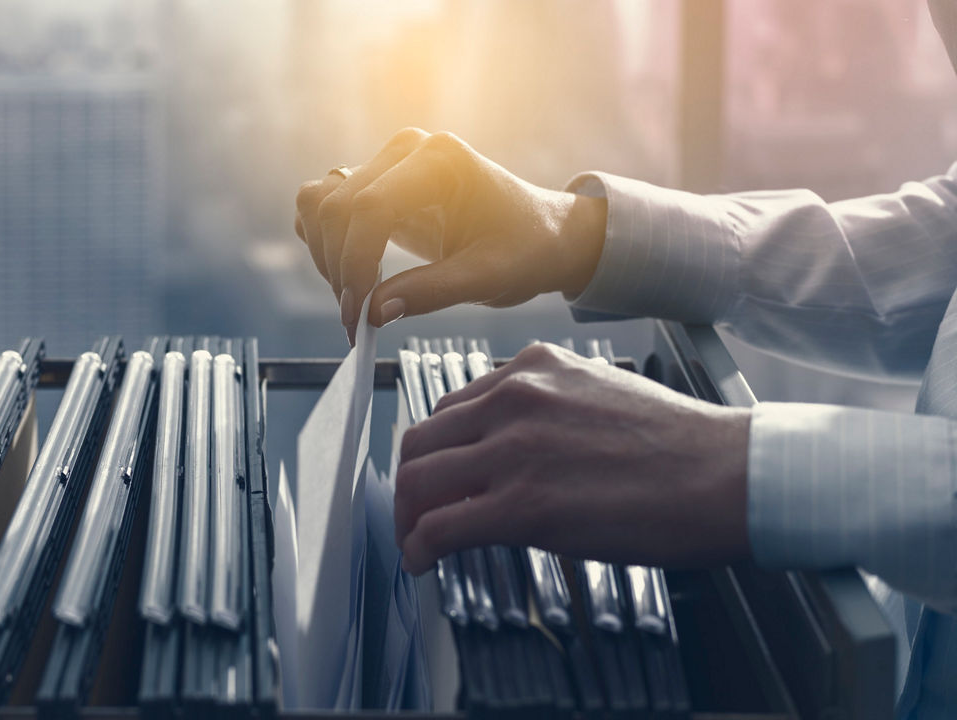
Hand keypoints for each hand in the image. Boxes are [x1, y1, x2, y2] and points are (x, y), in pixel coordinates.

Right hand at [294, 128, 606, 344]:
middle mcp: (407, 150)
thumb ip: (430, 292)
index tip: (358, 314)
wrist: (541, 234)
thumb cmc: (525, 249)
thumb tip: (373, 312)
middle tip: (356, 319)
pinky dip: (323, 245)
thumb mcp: (488, 278)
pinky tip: (351, 277)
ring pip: (319, 204)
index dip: (355, 263)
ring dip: (325, 256)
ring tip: (355, 300)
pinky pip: (321, 206)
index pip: (371, 206)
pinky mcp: (373, 183)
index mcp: (441, 159)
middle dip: (338, 269)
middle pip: (337, 206)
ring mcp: (386, 163)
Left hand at [394, 343, 751, 574]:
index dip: (438, 448)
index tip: (440, 474)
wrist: (727, 475)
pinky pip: (440, 527)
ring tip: (415, 540)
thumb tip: (517, 446)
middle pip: (423, 439)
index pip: (454, 407)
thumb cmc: (681, 445)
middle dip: (411, 481)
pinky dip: (419, 547)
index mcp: (533, 369)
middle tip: (415, 511)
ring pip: (419, 480)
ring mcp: (514, 450)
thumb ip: (549, 409)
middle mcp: (514, 398)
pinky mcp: (522, 505)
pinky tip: (424, 562)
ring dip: (407, 517)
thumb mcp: (600, 394)